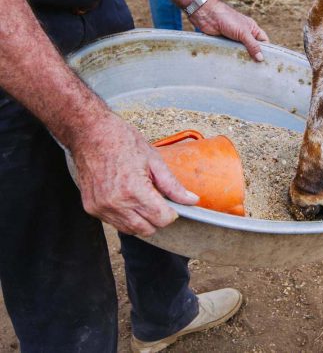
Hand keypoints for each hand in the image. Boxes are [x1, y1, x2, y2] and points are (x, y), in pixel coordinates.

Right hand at [71, 113, 198, 235]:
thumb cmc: (122, 141)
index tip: (171, 205)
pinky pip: (115, 223)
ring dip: (141, 220)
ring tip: (142, 198)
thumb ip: (173, 185)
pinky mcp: (91, 208)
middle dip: (157, 218)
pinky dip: (125, 217)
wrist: (90, 133)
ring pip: (131, 230)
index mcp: (133, 190)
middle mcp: (116, 203)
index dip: (171, 213)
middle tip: (158, 201)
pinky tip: (127, 199)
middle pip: (147, 229)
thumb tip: (191, 200)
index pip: (161, 219)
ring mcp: (101, 208)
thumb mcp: (154, 160)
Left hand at [189, 0, 268, 61]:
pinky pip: (231, 53)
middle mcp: (245, 35)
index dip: (266, 50)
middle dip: (254, 57)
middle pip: (253, 49)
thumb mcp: (243, 32)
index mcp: (252, 29)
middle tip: (256, 69)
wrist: (208, 15)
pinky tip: (234, 65)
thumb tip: (261, 58)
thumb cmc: (228, 18)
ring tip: (246, 70)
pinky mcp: (225, 44)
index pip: (263, 41)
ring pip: (242, 52)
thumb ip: (253, 45)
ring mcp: (235, 40)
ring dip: (242, 58)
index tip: (266, 62)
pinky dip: (232, 58)